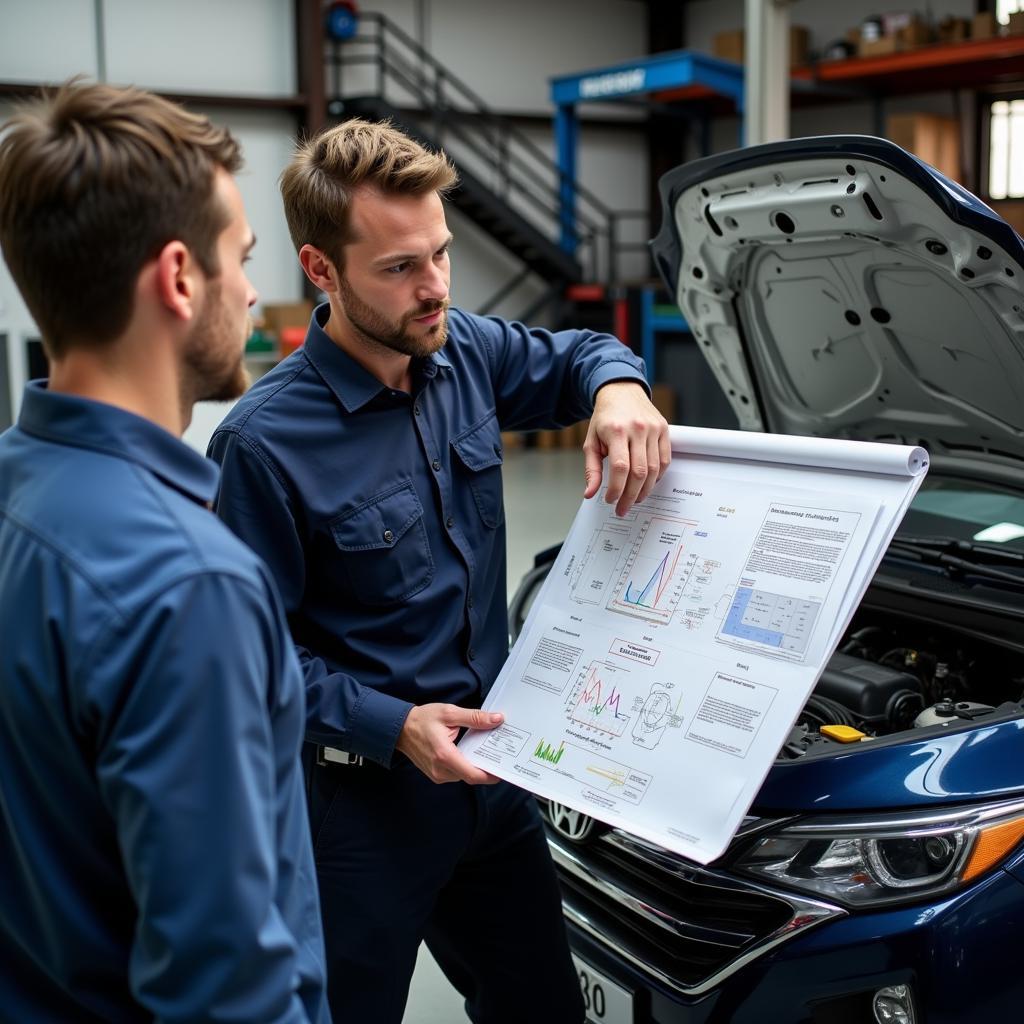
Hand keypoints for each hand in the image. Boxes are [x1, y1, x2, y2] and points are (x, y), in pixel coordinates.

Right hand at [396, 703, 504, 784]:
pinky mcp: (435, 774)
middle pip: (470, 776)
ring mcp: (437, 774)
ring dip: (475, 766)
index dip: (490, 775)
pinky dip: (465, 766)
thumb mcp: (449, 713)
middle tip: (500, 755)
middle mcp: (440, 770)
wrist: (400, 728)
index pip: (473, 774)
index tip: (503, 769)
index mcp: (444, 755)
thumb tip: (496, 719)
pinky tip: (471, 753)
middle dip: (486, 768)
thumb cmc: (422, 719)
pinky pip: (455, 774)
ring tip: (487, 752)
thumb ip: (474, 718)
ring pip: (463, 775)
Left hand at [584, 381, 670, 516]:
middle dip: (631, 496)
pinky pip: (664, 460)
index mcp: (616, 430)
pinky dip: (657, 477)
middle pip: (639, 472)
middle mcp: (637, 428)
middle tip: (623, 508)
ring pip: (654, 469)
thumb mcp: (591, 441)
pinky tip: (647, 484)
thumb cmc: (605, 418)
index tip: (611, 500)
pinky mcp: (664, 429)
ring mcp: (653, 429)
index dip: (617, 489)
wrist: (622, 392)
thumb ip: (591, 469)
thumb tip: (590, 493)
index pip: (620, 468)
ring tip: (635, 499)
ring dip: (644, 490)